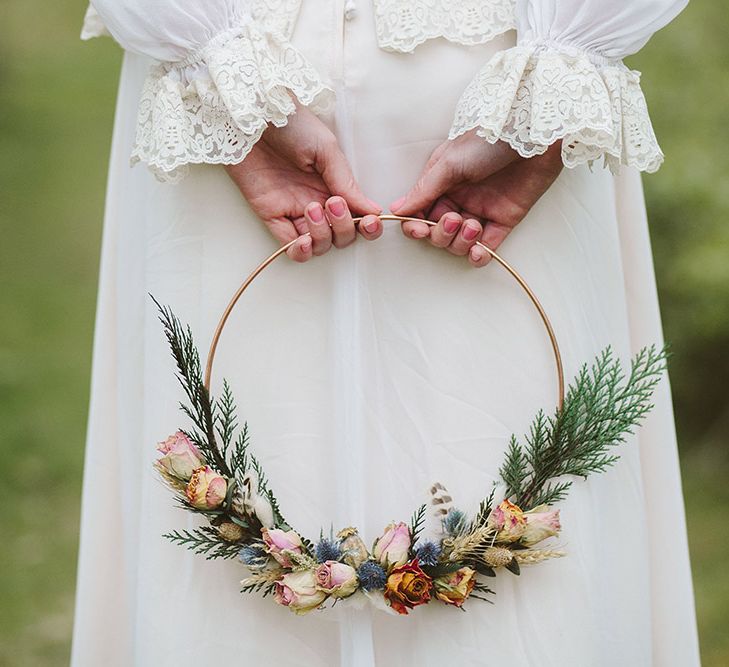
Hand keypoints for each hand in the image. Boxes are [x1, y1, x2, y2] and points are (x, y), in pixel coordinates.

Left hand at [226, 104, 382, 261]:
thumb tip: (373, 210)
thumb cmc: (290, 123)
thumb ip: (347, 183)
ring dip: (322, 235)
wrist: (253, 116)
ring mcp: (294, 211)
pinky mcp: (271, 215)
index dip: (367, 227)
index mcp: (334, 185)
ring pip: (319, 244)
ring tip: (311, 209)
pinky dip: (300, 251)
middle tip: (332, 202)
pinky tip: (303, 241)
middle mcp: (317, 201)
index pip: (358, 217)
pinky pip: (288, 246)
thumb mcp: (326, 149)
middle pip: (341, 236)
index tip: (370, 222)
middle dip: (342, 227)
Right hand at [390, 131, 562, 266]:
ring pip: (459, 243)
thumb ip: (424, 190)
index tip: (419, 229)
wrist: (533, 134)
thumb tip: (397, 209)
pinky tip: (477, 252)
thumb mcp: (448, 163)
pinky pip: (487, 247)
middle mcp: (459, 198)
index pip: (420, 213)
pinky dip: (479, 255)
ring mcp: (481, 210)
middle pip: (438, 233)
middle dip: (441, 233)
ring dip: (461, 241)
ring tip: (473, 225)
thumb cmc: (488, 138)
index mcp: (441, 183)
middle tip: (453, 218)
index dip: (416, 226)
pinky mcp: (504, 219)